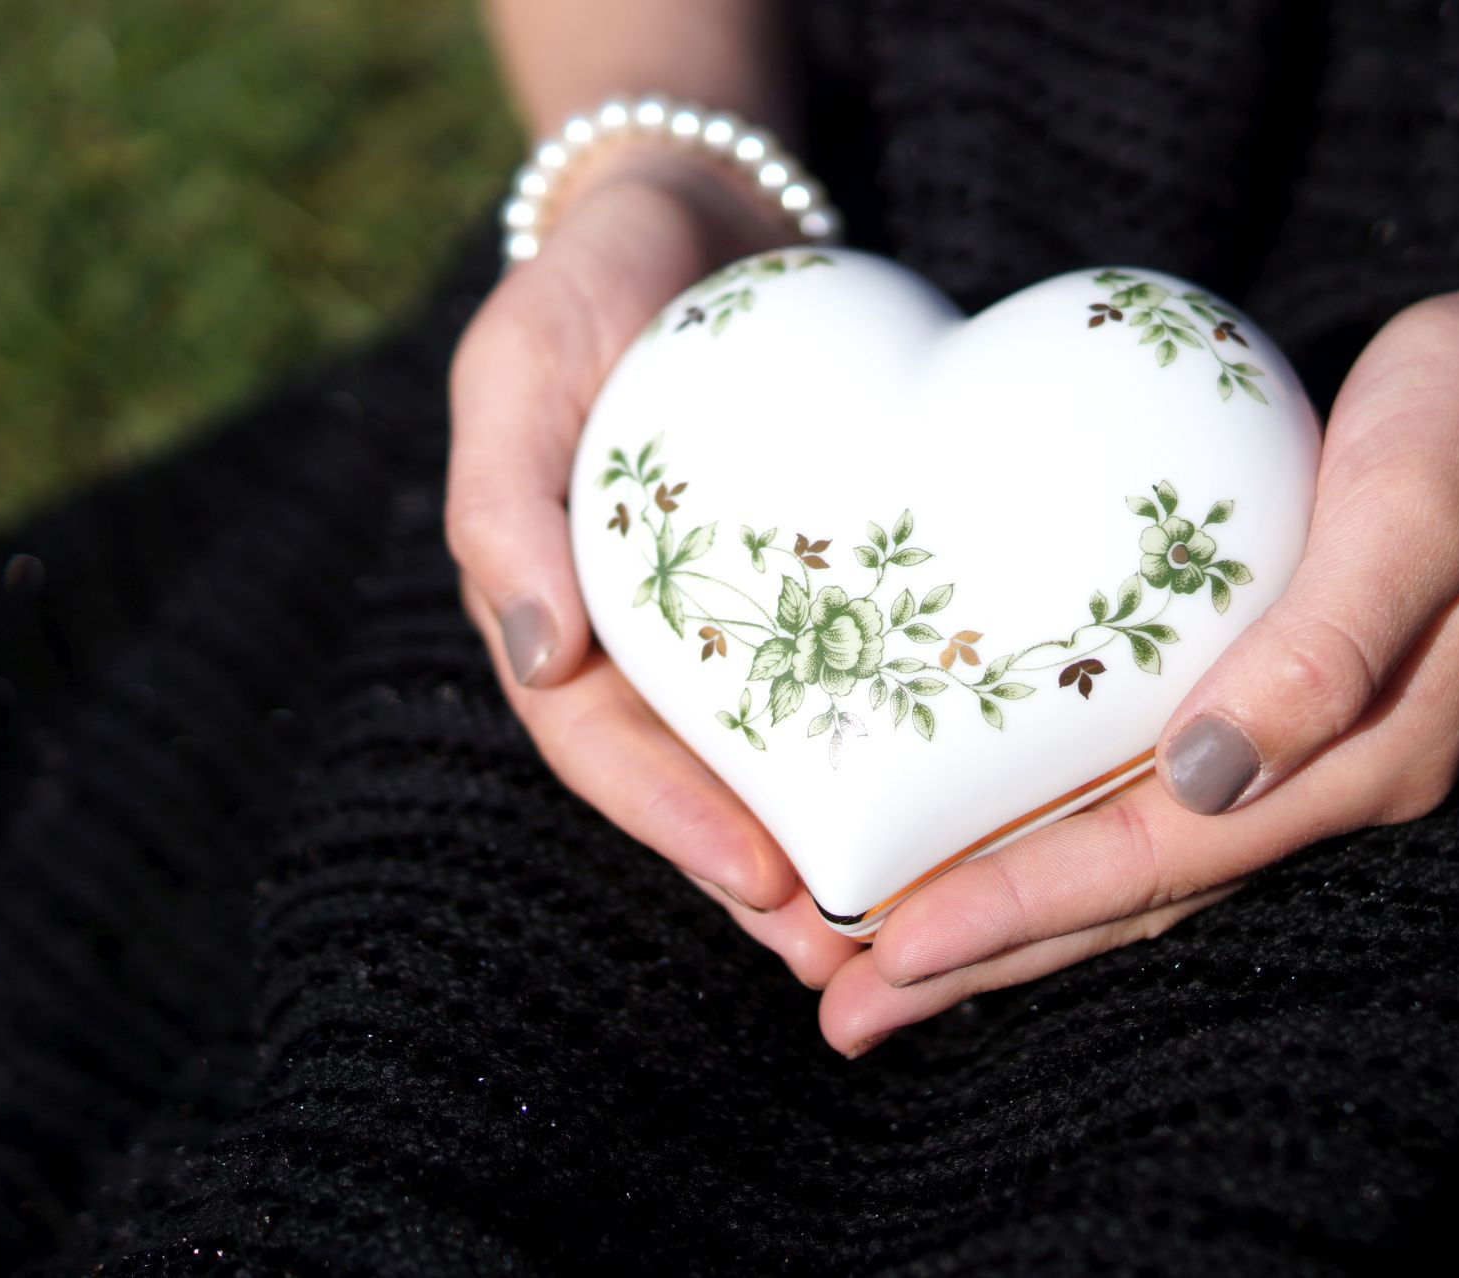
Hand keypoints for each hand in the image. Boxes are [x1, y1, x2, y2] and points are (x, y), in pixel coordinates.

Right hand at [446, 144, 865, 986]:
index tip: (767, 883)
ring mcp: (727, 619)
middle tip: (855, 959)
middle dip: (771, 880)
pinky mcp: (811, 584)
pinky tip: (955, 799)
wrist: (697, 219)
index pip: (606, 752)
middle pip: (700, 787)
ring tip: (910, 927)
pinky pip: (845, 681)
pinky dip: (884, 747)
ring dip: (834, 845)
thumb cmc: (585, 288)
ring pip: (779, 759)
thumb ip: (503, 504)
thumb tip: (534, 657)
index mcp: (560, 617)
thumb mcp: (515, 372)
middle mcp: (642, 642)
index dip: (678, 828)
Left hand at [812, 289, 1458, 1055]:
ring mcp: (1291, 754)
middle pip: (1126, 898)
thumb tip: (1208, 774)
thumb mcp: (1417, 510)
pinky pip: (1132, 801)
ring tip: (873, 973)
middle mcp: (1318, 784)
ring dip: (1002, 923)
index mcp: (1359, 764)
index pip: (1160, 860)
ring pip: (1122, 866)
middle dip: (985, 960)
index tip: (895, 951)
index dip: (1024, 910)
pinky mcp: (1260, 706)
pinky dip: (1043, 841)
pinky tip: (969, 854)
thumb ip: (1326, 645)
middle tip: (842, 1012)